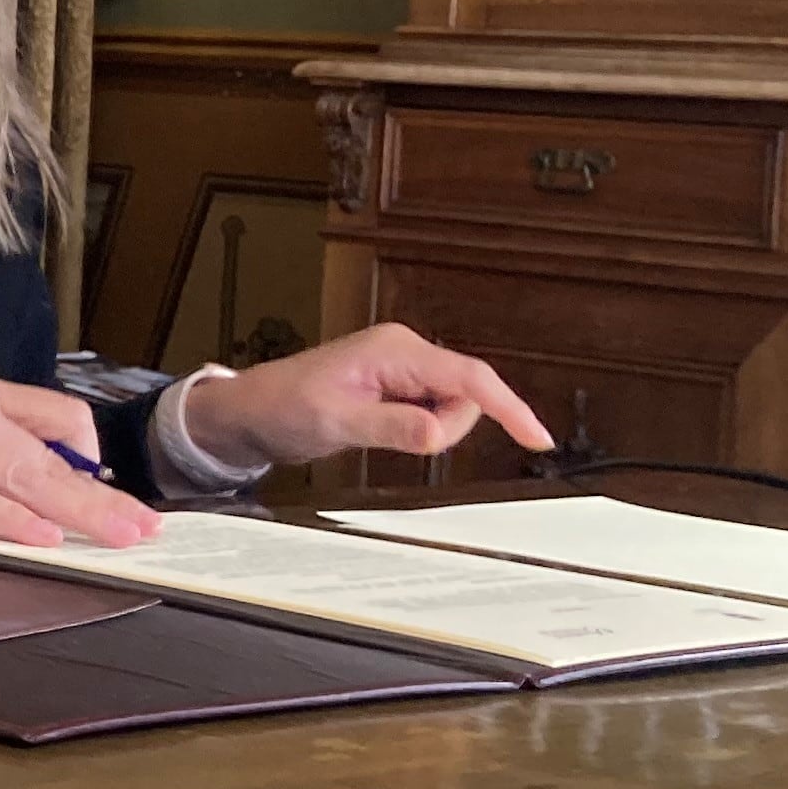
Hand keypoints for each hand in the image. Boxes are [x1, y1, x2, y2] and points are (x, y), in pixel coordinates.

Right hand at [0, 353, 158, 548]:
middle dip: (104, 494)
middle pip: (57, 453)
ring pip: (30, 479)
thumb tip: (12, 474)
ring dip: (81, 512)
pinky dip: (14, 520)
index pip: (58, 414)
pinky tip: (46, 536)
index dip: (87, 451)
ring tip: (121, 537)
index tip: (96, 483)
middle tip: (146, 526)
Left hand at [179, 325, 548, 473]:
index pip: (470, 378)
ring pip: (451, 408)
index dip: (510, 408)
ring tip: (373, 430)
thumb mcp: (334, 422)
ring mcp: (403, 368)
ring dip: (429, 431)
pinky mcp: (398, 386)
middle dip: (444, 428)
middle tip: (386, 437)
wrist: (250, 410)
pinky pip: (431, 412)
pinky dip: (419, 429)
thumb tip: (438, 433)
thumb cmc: (282, 407)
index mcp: (396, 351)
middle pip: (466, 397)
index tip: (537, 437)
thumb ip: (389, 428)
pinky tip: (380, 429)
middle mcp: (406, 351)